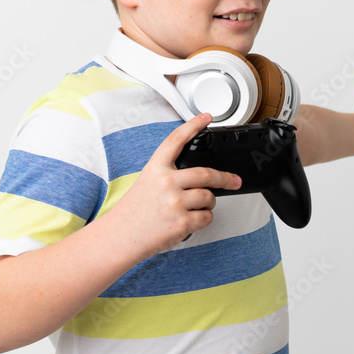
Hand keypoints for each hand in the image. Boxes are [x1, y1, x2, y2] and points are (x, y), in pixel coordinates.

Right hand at [106, 113, 242, 260]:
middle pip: (207, 173)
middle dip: (226, 178)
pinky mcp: (182, 222)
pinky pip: (206, 217)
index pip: (176, 140)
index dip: (193, 125)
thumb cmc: (132, 212)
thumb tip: (198, 176)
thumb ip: (168, 174)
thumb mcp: (146, 182)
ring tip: (195, 207)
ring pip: (209, 197)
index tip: (206, 117)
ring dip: (208, 203)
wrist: (120, 237)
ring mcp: (175, 203)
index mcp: (156, 168)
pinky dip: (203, 218)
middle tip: (234, 180)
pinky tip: (190, 219)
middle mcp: (166, 182)